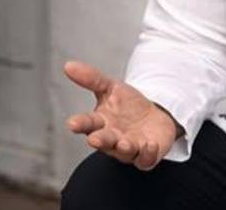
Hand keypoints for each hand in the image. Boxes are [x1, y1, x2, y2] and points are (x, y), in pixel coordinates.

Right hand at [63, 60, 179, 170]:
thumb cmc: (128, 105)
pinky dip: (147, 154)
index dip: (79, 124)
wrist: (156, 115)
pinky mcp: (146, 155)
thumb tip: (68, 65)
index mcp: (100, 123)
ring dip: (123, 148)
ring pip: (124, 152)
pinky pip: (146, 159)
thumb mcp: (111, 88)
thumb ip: (92, 79)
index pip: (87, 124)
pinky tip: (149, 145)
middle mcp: (112, 139)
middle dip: (100, 140)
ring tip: (124, 143)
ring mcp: (129, 149)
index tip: (72, 123)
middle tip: (94, 139)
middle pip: (103, 141)